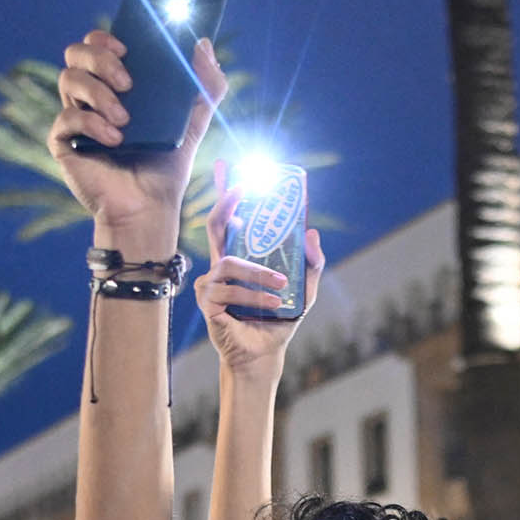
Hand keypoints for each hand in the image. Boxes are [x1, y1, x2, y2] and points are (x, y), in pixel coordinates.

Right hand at [47, 28, 225, 244]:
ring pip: (68, 78)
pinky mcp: (64, 142)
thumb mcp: (194, 123)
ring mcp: (75, 118)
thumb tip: (204, 43)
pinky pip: (66, 116)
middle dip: (100, 58)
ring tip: (125, 120)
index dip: (104, 38)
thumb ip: (206, 85)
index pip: (96, 45)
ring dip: (99, 93)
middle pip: (75, 53)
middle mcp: (91, 97)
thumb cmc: (167, 168)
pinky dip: (92, 123)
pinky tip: (114, 140)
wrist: (149, 209)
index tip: (127, 47)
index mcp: (115, 86)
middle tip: (127, 82)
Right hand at [196, 160, 324, 374]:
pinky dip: (254, 298)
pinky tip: (272, 306)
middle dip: (226, 203)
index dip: (224, 191)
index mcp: (239, 256)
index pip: (227, 217)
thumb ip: (312, 262)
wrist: (265, 353)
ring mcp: (211, 283)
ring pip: (230, 264)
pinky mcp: (208, 303)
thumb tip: (311, 231)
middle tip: (242, 190)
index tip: (227, 165)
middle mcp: (221, 265)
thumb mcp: (305, 289)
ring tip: (282, 288)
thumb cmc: (279, 319)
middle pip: (214, 225)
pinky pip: (229, 291)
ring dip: (259, 274)